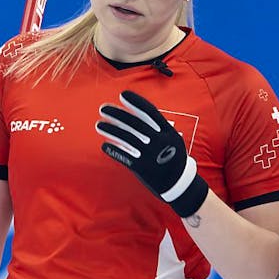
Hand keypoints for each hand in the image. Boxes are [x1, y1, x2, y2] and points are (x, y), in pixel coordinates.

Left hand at [96, 90, 208, 217]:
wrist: (179, 183)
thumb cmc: (172, 156)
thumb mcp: (172, 139)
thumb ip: (157, 127)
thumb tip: (136, 113)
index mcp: (168, 132)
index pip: (150, 112)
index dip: (136, 102)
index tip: (123, 95)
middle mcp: (159, 142)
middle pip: (135, 124)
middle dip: (118, 114)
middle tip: (103, 108)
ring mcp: (150, 155)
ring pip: (127, 139)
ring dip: (111, 130)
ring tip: (99, 124)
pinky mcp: (143, 168)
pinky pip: (125, 157)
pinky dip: (114, 151)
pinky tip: (105, 146)